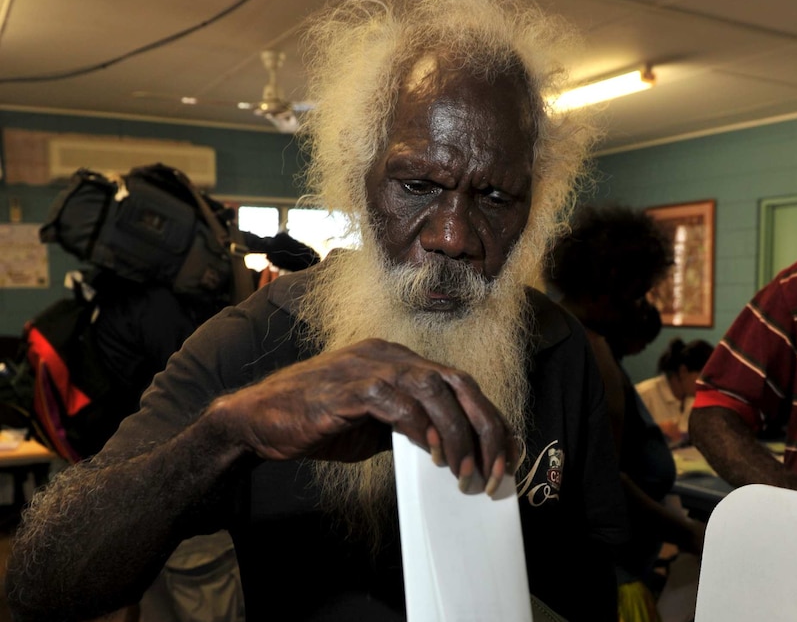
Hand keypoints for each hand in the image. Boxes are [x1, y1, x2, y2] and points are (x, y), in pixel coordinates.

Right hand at [210, 338, 517, 492]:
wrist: (260, 419)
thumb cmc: (317, 421)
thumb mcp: (374, 426)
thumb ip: (409, 427)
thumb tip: (450, 452)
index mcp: (398, 360)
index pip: (459, 383)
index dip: (489, 418)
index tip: (506, 453)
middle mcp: (389, 355)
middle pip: (457, 382)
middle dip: (485, 427)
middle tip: (494, 469)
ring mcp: (368, 366)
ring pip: (433, 389)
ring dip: (456, 434)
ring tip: (463, 471)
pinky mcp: (348, 385)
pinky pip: (396, 401)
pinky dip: (420, 427)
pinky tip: (430, 454)